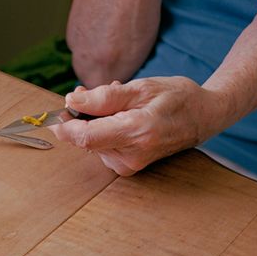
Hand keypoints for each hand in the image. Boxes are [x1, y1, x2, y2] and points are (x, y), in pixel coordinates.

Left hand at [51, 76, 221, 175]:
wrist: (203, 117)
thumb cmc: (176, 98)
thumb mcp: (141, 87)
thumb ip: (104, 97)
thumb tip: (71, 102)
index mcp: (137, 132)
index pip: (86, 137)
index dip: (64, 126)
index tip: (53, 114)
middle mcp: (131, 155)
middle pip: (85, 138)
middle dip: (80, 115)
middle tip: (89, 93)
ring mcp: (129, 164)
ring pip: (91, 141)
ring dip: (94, 120)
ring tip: (118, 103)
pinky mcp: (127, 167)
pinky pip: (101, 146)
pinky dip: (103, 130)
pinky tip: (120, 117)